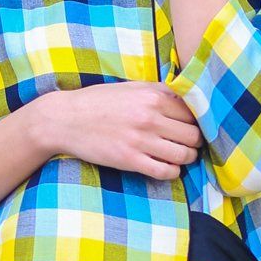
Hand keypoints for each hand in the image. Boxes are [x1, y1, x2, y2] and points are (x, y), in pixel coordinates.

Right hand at [35, 80, 201, 181]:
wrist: (65, 119)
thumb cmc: (98, 102)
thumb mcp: (130, 87)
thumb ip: (158, 92)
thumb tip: (186, 97)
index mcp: (153, 96)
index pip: (193, 113)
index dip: (196, 122)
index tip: (190, 127)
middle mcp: (150, 117)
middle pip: (193, 136)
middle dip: (194, 142)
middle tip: (188, 145)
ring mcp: (140, 140)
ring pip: (183, 155)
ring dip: (186, 159)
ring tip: (178, 157)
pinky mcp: (130, 160)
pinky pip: (165, 172)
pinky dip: (172, 173)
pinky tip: (166, 168)